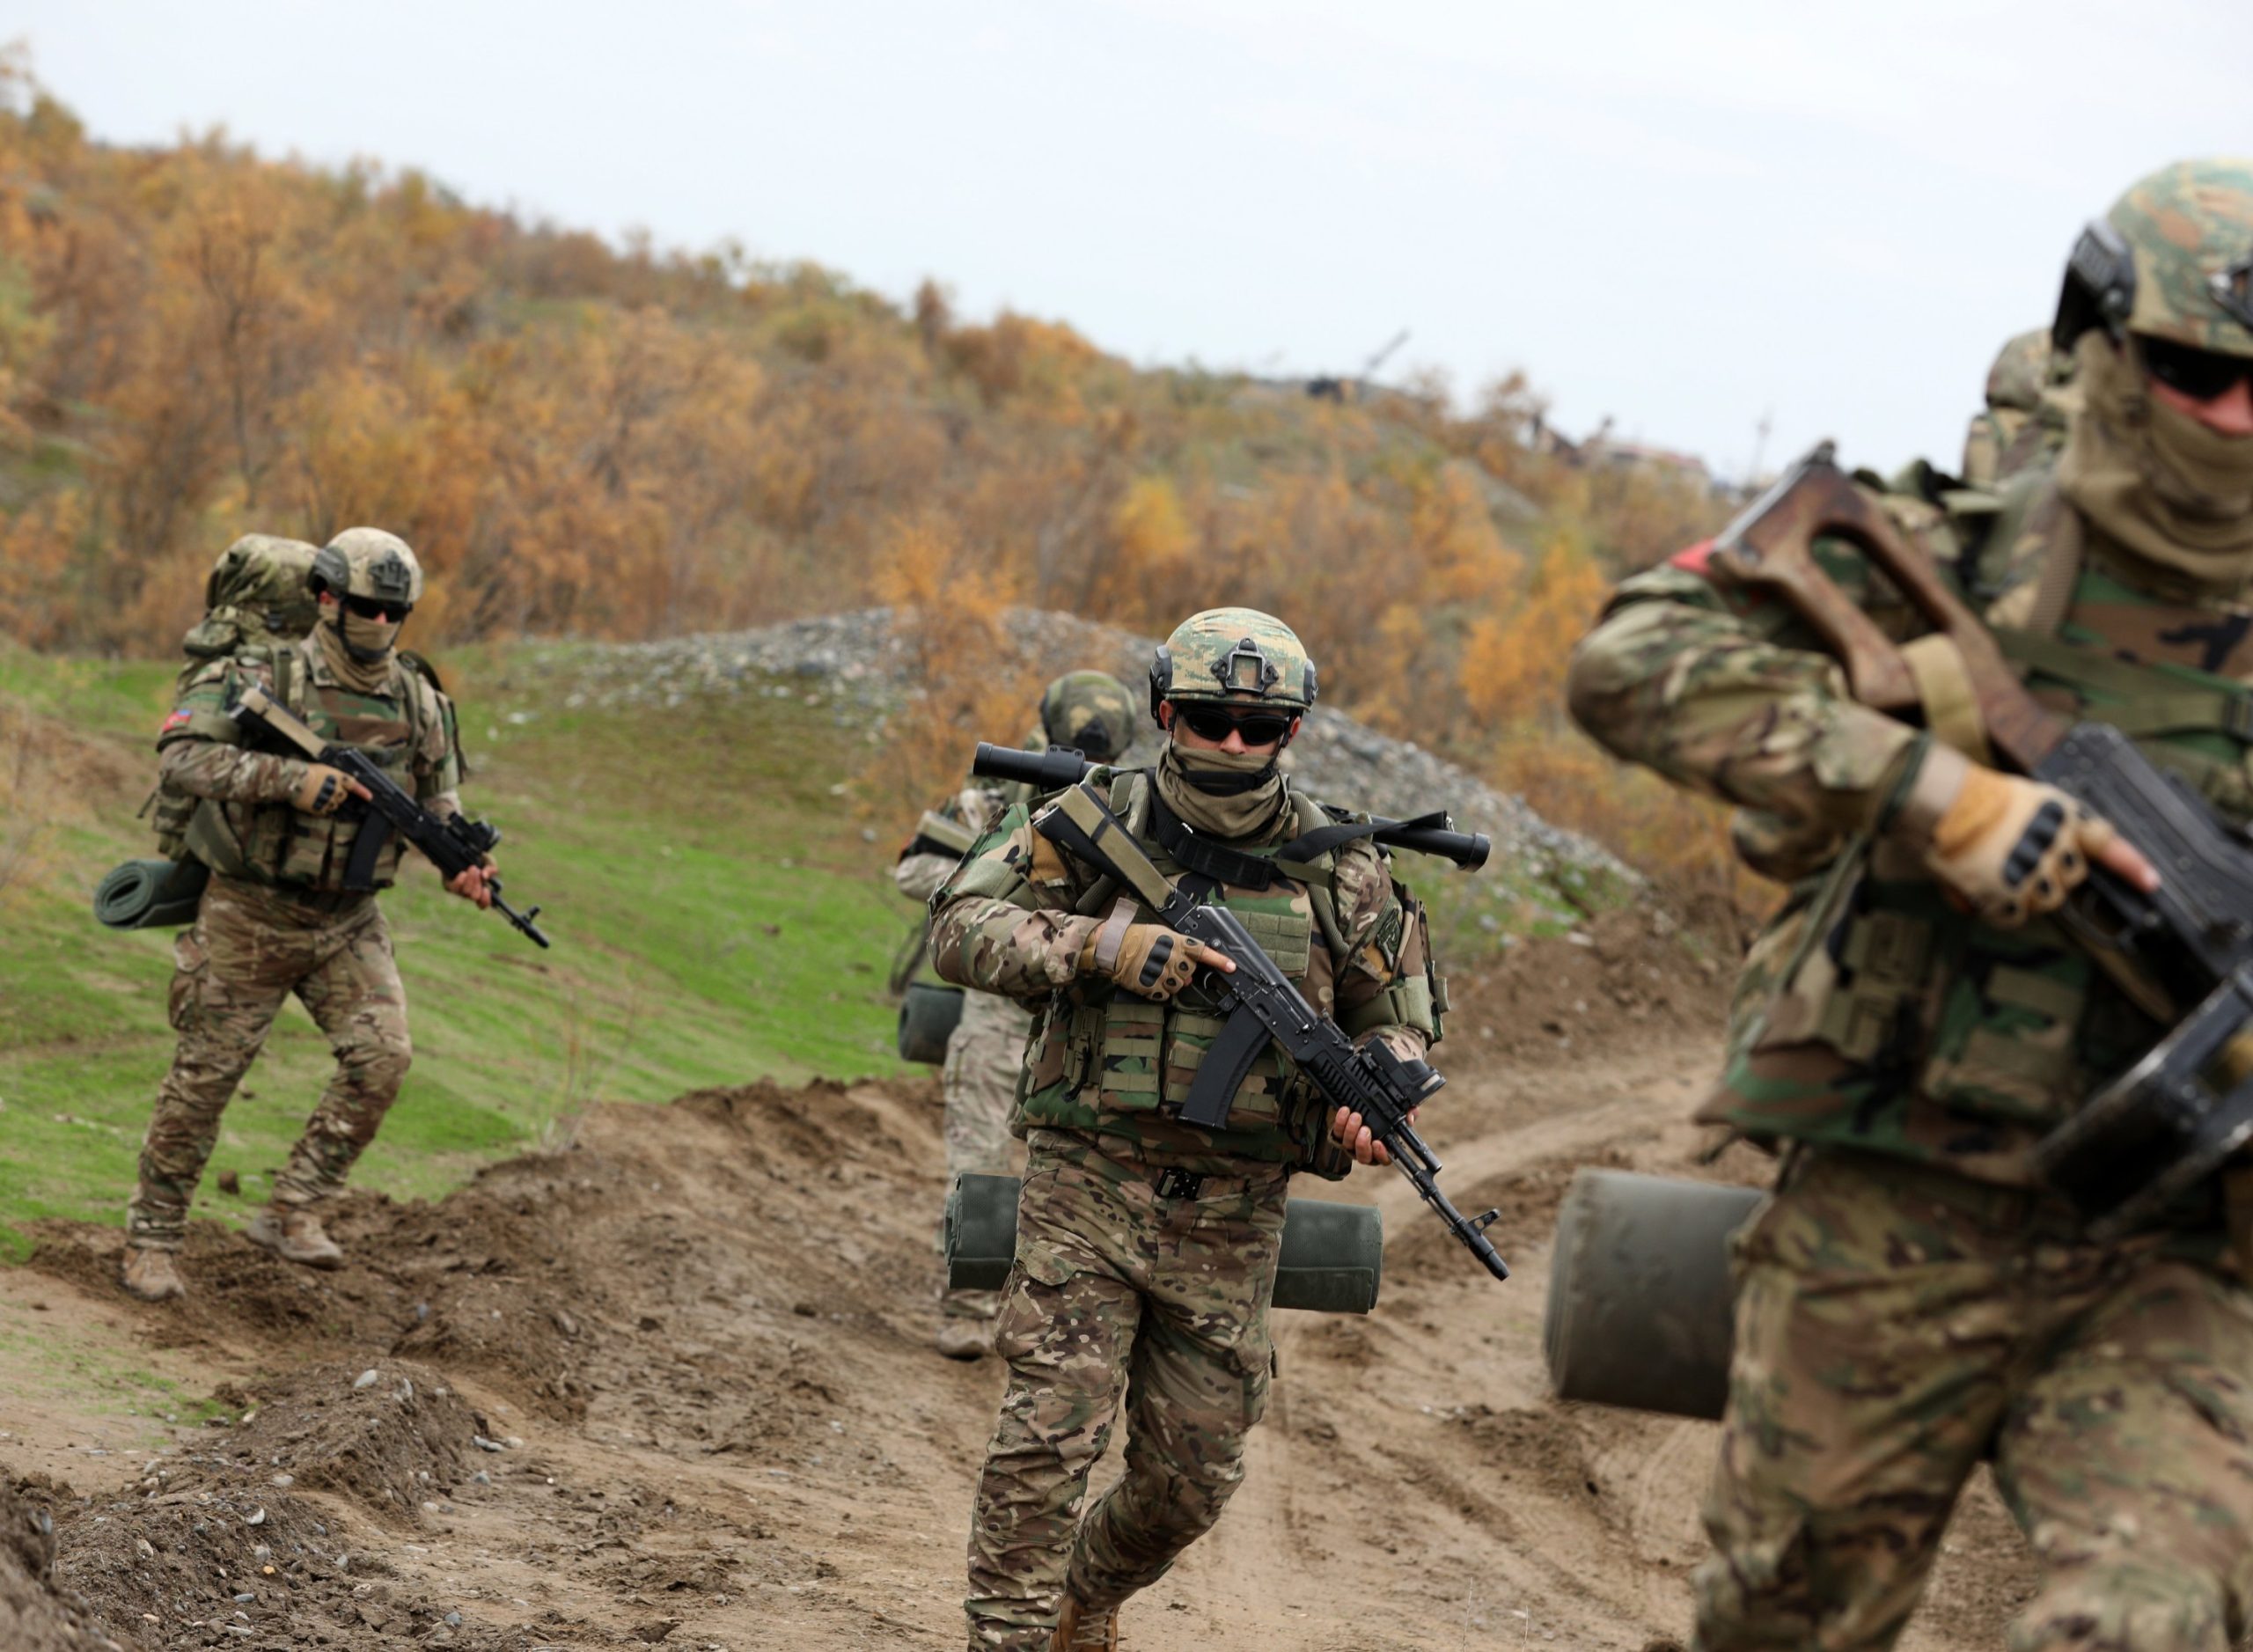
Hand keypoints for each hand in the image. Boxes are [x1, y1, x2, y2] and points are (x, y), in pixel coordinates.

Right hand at [293, 763, 370, 815]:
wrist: (291, 779)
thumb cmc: (306, 771)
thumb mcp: (323, 769)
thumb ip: (335, 776)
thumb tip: (342, 782)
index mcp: (337, 777)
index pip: (353, 784)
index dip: (362, 791)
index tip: (369, 797)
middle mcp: (334, 789)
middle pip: (343, 796)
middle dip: (338, 795)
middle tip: (327, 791)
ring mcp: (327, 799)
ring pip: (335, 805)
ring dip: (330, 802)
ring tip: (318, 796)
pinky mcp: (318, 808)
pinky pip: (325, 811)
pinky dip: (321, 809)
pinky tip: (313, 802)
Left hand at [444, 857, 496, 908]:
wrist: (461, 853)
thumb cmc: (478, 859)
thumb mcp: (489, 862)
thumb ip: (492, 869)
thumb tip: (484, 876)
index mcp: (480, 891)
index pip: (483, 904)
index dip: (485, 900)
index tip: (486, 889)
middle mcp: (469, 894)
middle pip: (474, 897)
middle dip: (478, 884)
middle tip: (479, 872)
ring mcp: (458, 891)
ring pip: (466, 891)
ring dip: (471, 880)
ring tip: (473, 868)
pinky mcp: (448, 886)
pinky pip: (454, 888)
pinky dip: (460, 881)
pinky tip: (463, 873)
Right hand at [1080, 922, 1233, 999]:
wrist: (1115, 947)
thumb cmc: (1138, 938)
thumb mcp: (1162, 933)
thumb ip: (1180, 947)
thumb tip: (1190, 966)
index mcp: (1177, 943)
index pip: (1203, 952)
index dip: (1219, 960)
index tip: (1232, 967)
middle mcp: (1172, 958)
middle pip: (1190, 973)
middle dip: (1184, 972)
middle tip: (1169, 965)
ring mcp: (1163, 973)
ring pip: (1179, 986)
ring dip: (1172, 982)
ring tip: (1157, 971)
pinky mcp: (1152, 986)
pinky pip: (1165, 994)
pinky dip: (1161, 990)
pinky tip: (1151, 979)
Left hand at [1332, 1104, 1415, 1165]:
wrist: (1361, 1108)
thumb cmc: (1383, 1115)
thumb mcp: (1399, 1112)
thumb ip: (1408, 1113)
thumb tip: (1410, 1118)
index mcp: (1383, 1149)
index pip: (1384, 1159)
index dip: (1381, 1154)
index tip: (1378, 1143)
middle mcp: (1367, 1150)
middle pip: (1363, 1156)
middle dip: (1363, 1143)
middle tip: (1365, 1129)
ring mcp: (1351, 1145)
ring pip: (1349, 1145)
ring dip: (1351, 1131)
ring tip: (1356, 1117)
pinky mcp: (1339, 1136)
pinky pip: (1337, 1132)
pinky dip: (1340, 1122)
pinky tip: (1345, 1111)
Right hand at [1902, 747, 2155, 925]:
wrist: (1938, 799)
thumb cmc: (1969, 796)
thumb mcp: (2020, 800)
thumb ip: (2038, 832)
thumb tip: (2034, 869)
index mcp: (2061, 815)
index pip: (2105, 842)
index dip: (2130, 864)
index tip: (2151, 882)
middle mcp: (2053, 843)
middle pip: (2071, 879)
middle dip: (2049, 877)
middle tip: (2017, 867)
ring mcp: (2031, 868)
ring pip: (2045, 901)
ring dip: (2024, 895)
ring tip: (1994, 879)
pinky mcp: (2003, 890)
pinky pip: (2014, 916)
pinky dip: (1999, 911)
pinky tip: (1980, 896)